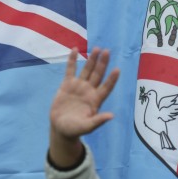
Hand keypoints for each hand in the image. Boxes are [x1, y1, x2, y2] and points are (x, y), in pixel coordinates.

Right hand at [49, 48, 119, 167]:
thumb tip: (111, 116)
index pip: (106, 87)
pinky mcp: (67, 84)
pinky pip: (70, 70)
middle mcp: (89, 91)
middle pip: (98, 75)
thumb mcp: (86, 127)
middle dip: (102, 63)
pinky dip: (72, 60)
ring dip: (92, 59)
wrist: (60, 127)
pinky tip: (75, 49)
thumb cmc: (75, 129)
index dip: (112, 79)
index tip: (117, 69)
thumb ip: (97, 121)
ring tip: (97, 49)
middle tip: (107, 51)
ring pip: (87, 70)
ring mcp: (78, 86)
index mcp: (95, 100)